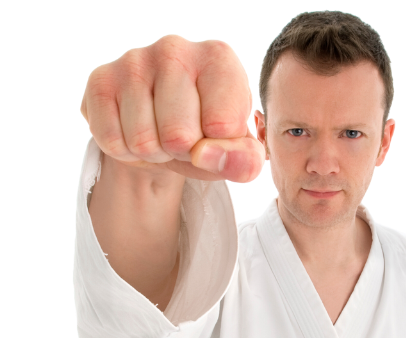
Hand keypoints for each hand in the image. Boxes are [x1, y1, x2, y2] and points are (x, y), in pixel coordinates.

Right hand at [79, 35, 265, 182]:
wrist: (161, 130)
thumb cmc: (206, 136)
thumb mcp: (235, 152)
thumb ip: (244, 160)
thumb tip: (208, 156)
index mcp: (219, 59)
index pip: (221, 128)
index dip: (216, 150)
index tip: (212, 136)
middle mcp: (175, 48)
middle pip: (177, 137)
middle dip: (180, 153)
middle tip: (181, 138)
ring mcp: (134, 60)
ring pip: (143, 142)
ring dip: (153, 153)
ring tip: (158, 132)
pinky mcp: (100, 80)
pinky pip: (112, 141)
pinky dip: (124, 151)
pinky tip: (132, 129)